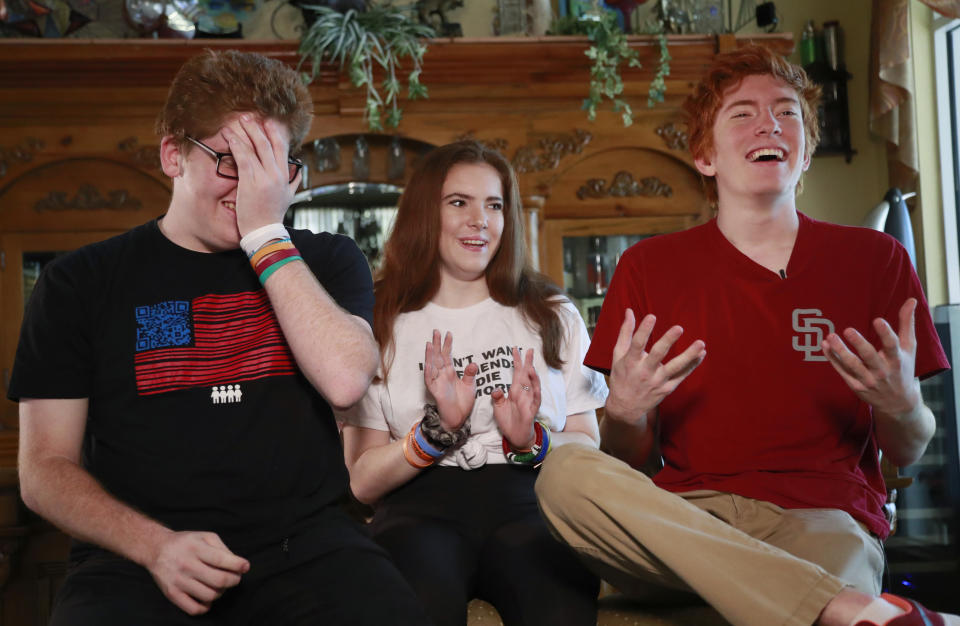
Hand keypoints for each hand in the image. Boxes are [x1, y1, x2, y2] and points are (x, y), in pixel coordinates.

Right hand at [147, 530, 248, 615]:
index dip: (238, 565)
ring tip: (220, 586)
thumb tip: (238, 564)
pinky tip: (208, 598)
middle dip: (233, 580)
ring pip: (209, 595)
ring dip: (221, 593)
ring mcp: (179, 581)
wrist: (156, 549)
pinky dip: (206, 606)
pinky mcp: (172, 594)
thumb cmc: (186, 542)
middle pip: (219, 580)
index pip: (221, 559)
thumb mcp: (205, 536)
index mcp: (196, 548)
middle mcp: (187, 565)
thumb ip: (222, 548)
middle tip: (235, 578)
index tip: (245, 567)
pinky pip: (194, 608)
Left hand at [222, 116, 299, 236]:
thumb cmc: (272, 215)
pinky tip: (231, 137)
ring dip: (246, 132)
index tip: (267, 121)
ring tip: (238, 121)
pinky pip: (244, 158)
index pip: (282, 148)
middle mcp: (277, 174)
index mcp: (285, 176)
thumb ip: (294, 182)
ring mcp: (265, 177)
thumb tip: (299, 171)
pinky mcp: (251, 182)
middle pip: (269, 144)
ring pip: (256, 148)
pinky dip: (237, 145)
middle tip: (249, 116)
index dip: (275, 133)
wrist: (264, 231)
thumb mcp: (289, 198)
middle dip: (259, 128)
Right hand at [424, 330, 477, 430]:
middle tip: (436, 331)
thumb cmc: (462, 402)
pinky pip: (430, 380)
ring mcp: (437, 382)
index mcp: (450, 373)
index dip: (448, 345)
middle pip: (438, 357)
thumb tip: (473, 363)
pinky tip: (428, 363)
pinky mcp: (435, 391)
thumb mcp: (470, 386)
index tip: (449, 333)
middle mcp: (442, 375)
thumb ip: (470, 374)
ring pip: (432, 366)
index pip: (447, 356)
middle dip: (437, 344)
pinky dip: (428, 371)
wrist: (458, 418)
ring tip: (430, 343)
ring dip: (430, 355)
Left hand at [492, 347, 541, 448]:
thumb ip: (497, 398)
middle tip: (529, 350)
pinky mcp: (531, 410)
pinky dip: (535, 392)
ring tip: (530, 366)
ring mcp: (529, 401)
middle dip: (528, 363)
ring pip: (533, 386)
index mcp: (515, 391)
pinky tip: (535, 385)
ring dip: (532, 376)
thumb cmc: (508, 420)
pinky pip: (535, 400)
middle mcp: (523, 394)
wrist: (514, 436)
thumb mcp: (498, 408)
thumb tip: (496, 389)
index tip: (514, 349)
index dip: (516, 361)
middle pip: (526, 376)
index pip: (516, 373)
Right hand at [606, 309, 705, 422]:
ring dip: (689, 356)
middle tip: (679, 328)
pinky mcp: (667, 389)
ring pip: (675, 368)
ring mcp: (657, 382)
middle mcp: (644, 372)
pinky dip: (692, 365)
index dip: (644, 330)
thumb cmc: (621, 376)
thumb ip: (625, 333)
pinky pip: (682, 376)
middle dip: (668, 341)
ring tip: (701, 344)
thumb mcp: (618, 355)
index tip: (652, 316)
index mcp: (630, 362)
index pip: (637, 344)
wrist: (626, 407)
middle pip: (657, 355)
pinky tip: (701, 354)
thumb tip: (630, 311)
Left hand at [821, 298, 921, 416]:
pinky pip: (842, 371)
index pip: (892, 346)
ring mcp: (868, 380)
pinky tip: (824, 346)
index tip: (877, 320)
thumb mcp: (908, 348)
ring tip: (830, 337)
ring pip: (852, 366)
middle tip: (848, 330)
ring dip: (840, 352)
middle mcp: (882, 371)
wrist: (898, 403)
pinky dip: (832, 359)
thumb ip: (907, 324)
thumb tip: (911, 300)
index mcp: (896, 360)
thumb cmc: (903, 369)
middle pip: (869, 357)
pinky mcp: (856, 386)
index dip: (885, 333)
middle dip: (859, 344)